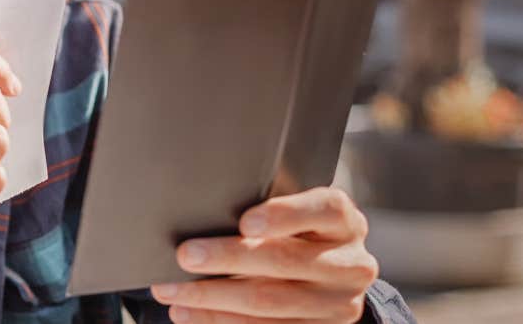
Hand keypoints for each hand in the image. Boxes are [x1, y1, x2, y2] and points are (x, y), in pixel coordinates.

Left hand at [149, 187, 379, 322]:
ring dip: (212, 299)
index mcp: (344, 222)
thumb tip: (203, 214)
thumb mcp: (296, 211)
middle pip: (285, 260)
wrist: (331, 278)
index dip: (283, 215)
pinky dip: (220, 321)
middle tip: (185, 255)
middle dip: (228, 258)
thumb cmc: (298, 232)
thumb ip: (267, 210)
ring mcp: (337, 305)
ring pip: (269, 303)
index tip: (244, 222)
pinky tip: (190, 314)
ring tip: (172, 291)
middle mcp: (349, 264)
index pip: (323, 210)